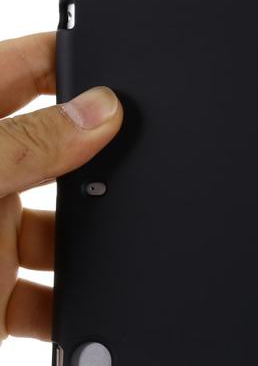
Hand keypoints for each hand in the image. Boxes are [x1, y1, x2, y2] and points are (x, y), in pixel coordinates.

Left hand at [0, 32, 121, 344]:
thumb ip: (27, 142)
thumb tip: (99, 108)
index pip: (19, 70)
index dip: (69, 61)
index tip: (123, 64)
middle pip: (54, 153)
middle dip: (96, 160)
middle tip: (130, 163)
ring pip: (62, 228)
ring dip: (88, 240)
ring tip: (103, 246)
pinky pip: (53, 294)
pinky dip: (75, 302)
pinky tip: (85, 304)